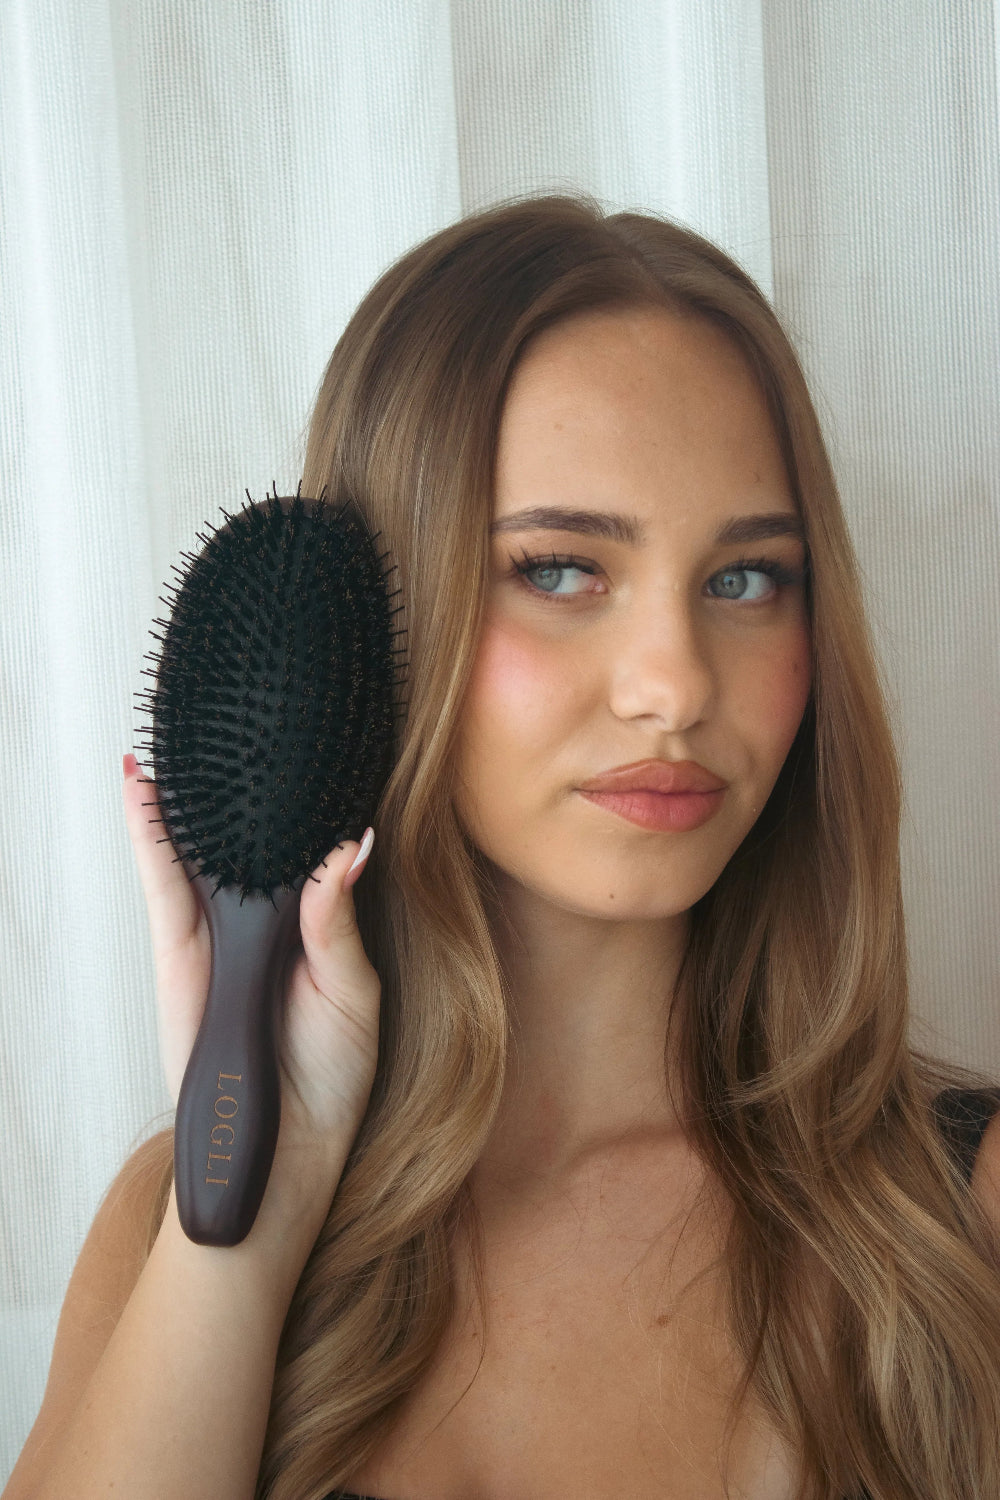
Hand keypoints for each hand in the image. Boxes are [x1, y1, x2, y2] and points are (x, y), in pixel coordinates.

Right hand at [121, 755, 379, 1161]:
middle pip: (240, 838)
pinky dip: (150, 838)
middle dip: (230, 784)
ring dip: (183, 796)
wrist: (285, 1154)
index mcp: (310, 926)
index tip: (296, 742)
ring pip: (193, 850)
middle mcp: (259, 924)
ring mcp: (214, 937)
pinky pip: (161, 887)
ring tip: (175, 734)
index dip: (293, 800)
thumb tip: (349, 848)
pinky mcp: (179, 957)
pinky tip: (143, 793)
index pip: (299, 848)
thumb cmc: (330, 1078)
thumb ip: (337, 922)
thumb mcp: (353, 992)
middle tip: (226, 714)